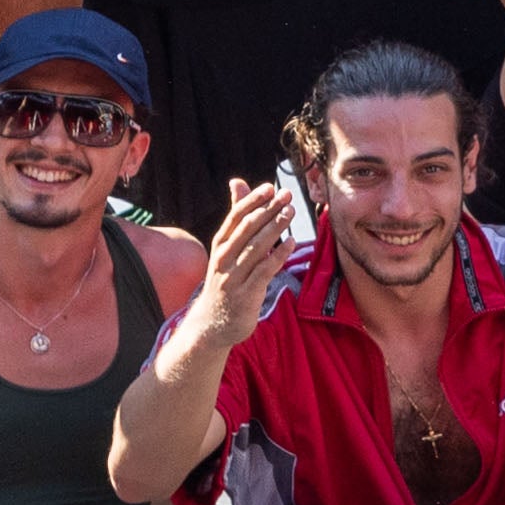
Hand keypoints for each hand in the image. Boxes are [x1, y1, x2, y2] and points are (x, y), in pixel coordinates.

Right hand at [181, 174, 292, 352]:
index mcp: (220, 245)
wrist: (213, 323)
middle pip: (246, 229)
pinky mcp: (246, 293)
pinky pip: (264, 271)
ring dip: (275, 228)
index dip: (252, 201)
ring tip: (291, 212)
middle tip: (287, 195)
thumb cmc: (225, 280)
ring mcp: (233, 276)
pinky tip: (291, 243)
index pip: (234, 217)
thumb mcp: (227, 248)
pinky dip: (278, 256)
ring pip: (256, 248)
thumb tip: (237, 182)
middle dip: (267, 210)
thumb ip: (237, 217)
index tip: (270, 187)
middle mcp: (223, 258)